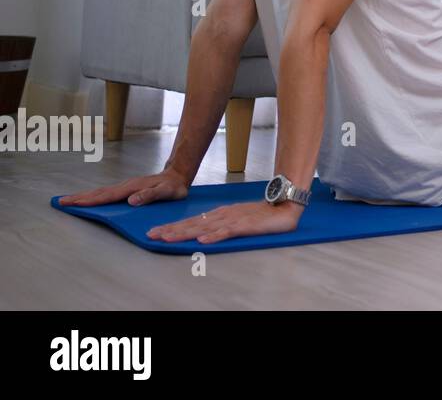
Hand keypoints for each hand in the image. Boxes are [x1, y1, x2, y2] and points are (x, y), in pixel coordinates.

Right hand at [58, 168, 189, 206]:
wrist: (178, 175)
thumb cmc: (173, 186)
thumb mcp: (166, 192)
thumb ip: (150, 196)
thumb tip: (131, 200)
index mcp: (132, 188)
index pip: (107, 196)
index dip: (91, 200)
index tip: (74, 203)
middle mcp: (126, 186)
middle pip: (99, 193)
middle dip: (80, 197)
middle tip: (61, 201)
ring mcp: (126, 186)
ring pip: (101, 192)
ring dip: (84, 196)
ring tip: (68, 200)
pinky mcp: (127, 189)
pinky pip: (107, 193)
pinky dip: (94, 196)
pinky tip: (89, 199)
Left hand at [146, 200, 303, 244]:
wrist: (285, 205)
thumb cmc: (262, 214)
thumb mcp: (237, 219)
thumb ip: (221, 226)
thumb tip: (201, 234)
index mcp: (220, 214)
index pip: (193, 222)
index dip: (174, 227)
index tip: (156, 232)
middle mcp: (223, 216)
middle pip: (194, 224)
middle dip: (172, 230)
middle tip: (152, 235)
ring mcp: (234, 220)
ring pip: (205, 228)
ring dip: (186, 233)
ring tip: (168, 238)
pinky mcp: (246, 225)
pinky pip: (228, 232)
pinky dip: (215, 236)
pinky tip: (203, 241)